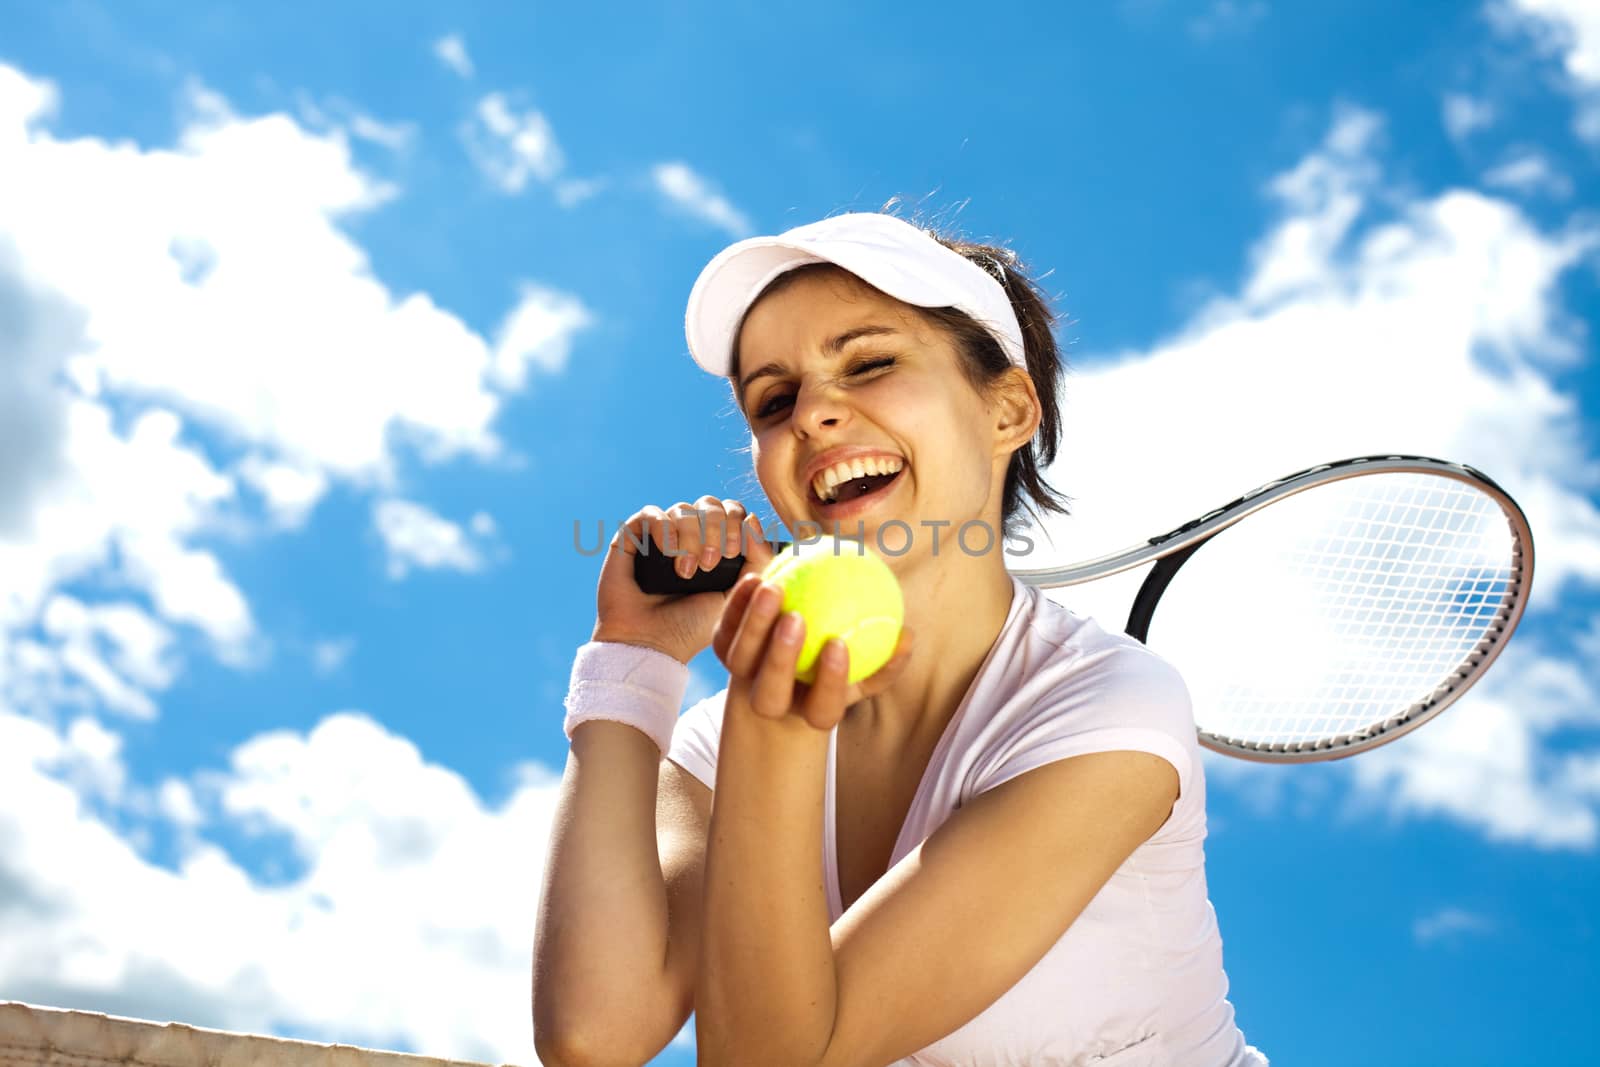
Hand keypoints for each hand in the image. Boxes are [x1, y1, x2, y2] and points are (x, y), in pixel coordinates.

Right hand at [592, 497, 778, 663]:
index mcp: (716, 546)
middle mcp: (689, 536)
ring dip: (690, 537)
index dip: (736, 523)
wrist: (650, 644)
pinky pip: (650, 513)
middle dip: (716, 529)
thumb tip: (753, 519)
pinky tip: (668, 552)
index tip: (732, 552)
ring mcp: (660, 535)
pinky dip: (664, 529)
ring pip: (683, 509)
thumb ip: (758, 560)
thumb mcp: (737, 595)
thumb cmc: (692, 626)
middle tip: (711, 562)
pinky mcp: (631, 538)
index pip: (733, 512)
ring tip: (685, 572)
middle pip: (710, 505)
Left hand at [712, 571, 915, 730]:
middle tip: (796, 617)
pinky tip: (758, 575)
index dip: (830, 683)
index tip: (839, 644)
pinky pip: (726, 629)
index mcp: (810, 712)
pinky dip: (738, 604)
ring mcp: (743, 678)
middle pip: (767, 695)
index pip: (822, 709)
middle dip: (779, 659)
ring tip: (773, 586)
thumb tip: (909, 635)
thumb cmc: (836, 670)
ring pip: (740, 659)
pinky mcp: (723, 651)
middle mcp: (772, 702)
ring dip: (754, 624)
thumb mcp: (865, 670)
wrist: (786, 672)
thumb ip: (886, 659)